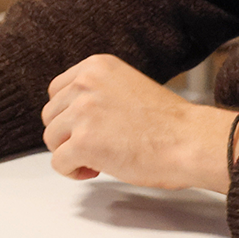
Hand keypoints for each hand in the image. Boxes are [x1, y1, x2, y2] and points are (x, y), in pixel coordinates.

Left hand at [40, 54, 238, 192]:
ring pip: (51, 139)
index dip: (69, 114)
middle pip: (50, 116)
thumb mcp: (125, 86)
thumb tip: (69, 113)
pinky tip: (97, 169)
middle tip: (96, 144)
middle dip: (68, 134)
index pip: (57, 90)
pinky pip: (59, 163)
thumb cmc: (166, 121)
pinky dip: (73, 172)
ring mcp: (83, 111)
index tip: (88, 126)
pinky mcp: (84, 142)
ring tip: (99, 157)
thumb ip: (97, 92)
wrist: (188, 140)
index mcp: (97, 65)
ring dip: (70, 152)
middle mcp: (86, 83)